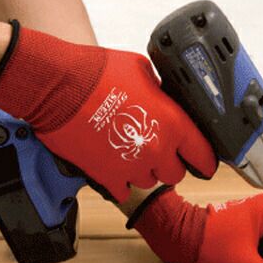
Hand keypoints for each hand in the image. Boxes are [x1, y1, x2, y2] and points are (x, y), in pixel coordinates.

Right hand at [0, 22, 216, 201]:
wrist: (58, 86)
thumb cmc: (97, 72)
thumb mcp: (142, 71)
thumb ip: (160, 92)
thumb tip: (162, 98)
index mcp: (172, 123)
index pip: (203, 155)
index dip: (204, 160)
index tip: (202, 163)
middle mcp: (156, 149)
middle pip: (175, 174)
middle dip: (168, 164)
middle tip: (155, 150)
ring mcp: (131, 167)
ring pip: (149, 182)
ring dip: (142, 170)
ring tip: (127, 150)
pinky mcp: (106, 177)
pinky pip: (122, 191)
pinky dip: (118, 181)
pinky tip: (111, 162)